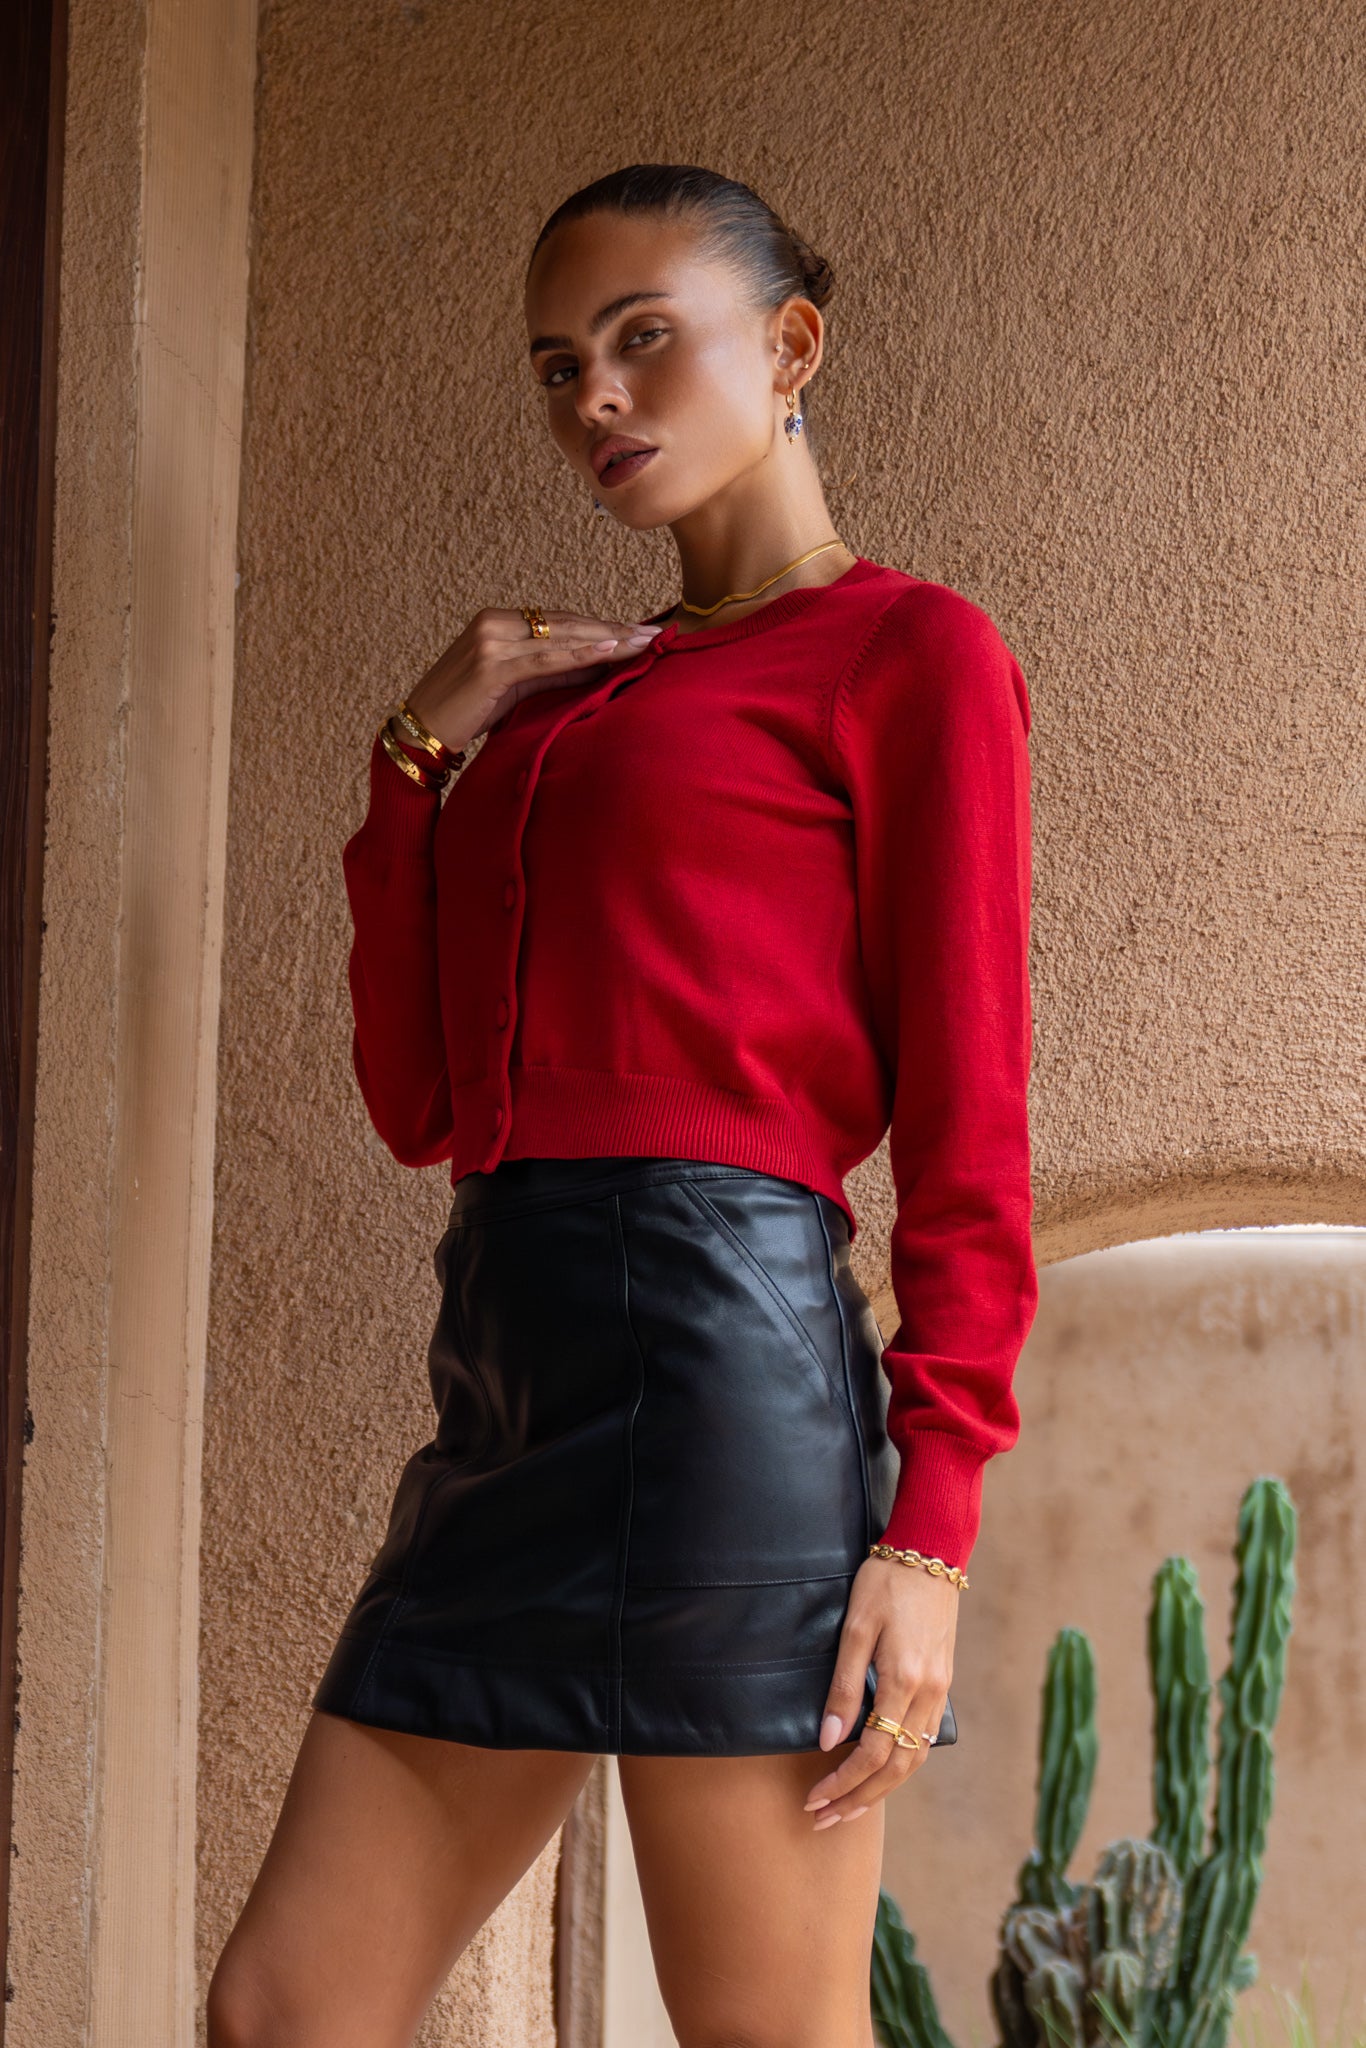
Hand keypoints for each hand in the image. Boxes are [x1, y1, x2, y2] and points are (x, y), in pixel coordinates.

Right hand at [402, 606, 665, 756]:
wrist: (417, 734)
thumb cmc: (465, 714)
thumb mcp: (513, 688)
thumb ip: (550, 672)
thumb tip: (598, 666)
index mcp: (499, 622)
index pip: (562, 621)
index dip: (602, 625)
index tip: (640, 630)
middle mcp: (494, 623)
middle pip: (567, 623)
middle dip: (614, 628)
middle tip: (656, 631)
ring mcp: (490, 640)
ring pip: (561, 636)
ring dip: (606, 638)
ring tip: (644, 640)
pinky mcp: (489, 665)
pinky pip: (545, 658)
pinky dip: (579, 654)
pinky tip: (609, 649)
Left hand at [802, 1556, 957, 1828]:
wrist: (931, 1551)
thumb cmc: (885, 1582)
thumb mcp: (856, 1628)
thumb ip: (844, 1687)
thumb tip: (827, 1741)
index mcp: (905, 1680)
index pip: (873, 1753)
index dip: (842, 1783)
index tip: (813, 1799)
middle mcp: (929, 1693)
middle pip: (896, 1769)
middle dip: (859, 1799)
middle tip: (822, 1819)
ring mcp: (941, 1690)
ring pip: (915, 1759)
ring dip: (880, 1789)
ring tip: (847, 1808)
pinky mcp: (943, 1682)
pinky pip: (924, 1739)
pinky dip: (901, 1764)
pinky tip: (881, 1772)